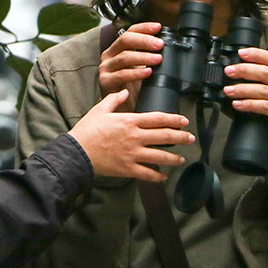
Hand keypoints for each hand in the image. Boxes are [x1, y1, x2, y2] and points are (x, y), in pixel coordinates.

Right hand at [69, 90, 191, 181]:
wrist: (76, 152)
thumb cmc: (87, 130)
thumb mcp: (100, 109)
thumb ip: (115, 100)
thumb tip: (125, 92)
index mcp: (130, 121)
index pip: (159, 118)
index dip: (174, 119)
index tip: (184, 121)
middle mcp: (135, 137)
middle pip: (164, 136)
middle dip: (181, 137)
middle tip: (190, 138)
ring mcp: (133, 154)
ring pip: (160, 156)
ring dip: (173, 158)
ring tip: (181, 158)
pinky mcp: (128, 168)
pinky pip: (147, 173)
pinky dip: (157, 176)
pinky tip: (163, 176)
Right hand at [98, 21, 163, 106]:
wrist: (123, 110)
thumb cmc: (133, 89)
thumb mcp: (143, 68)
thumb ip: (150, 57)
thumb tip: (167, 47)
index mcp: (119, 49)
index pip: (130, 31)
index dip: (144, 27)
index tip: (158, 27)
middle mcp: (110, 55)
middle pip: (125, 39)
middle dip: (144, 40)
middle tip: (159, 44)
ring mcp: (106, 68)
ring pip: (124, 56)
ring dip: (143, 56)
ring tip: (158, 59)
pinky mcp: (105, 82)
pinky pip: (121, 74)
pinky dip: (136, 73)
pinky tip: (147, 72)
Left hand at [224, 47, 267, 150]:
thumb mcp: (267, 90)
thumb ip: (256, 79)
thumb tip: (233, 71)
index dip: (255, 54)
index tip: (240, 53)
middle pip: (265, 73)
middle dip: (244, 70)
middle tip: (229, 71)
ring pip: (263, 90)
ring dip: (243, 89)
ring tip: (228, 90)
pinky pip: (265, 106)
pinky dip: (249, 104)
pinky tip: (237, 104)